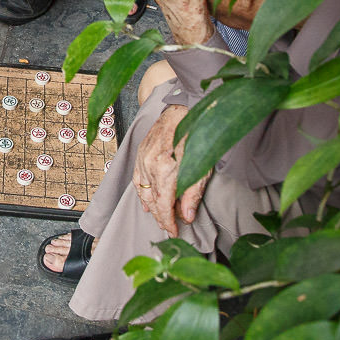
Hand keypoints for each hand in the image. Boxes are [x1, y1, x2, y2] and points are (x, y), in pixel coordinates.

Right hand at [132, 104, 212, 233]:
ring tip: (161, 217)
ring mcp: (143, 158)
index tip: (174, 231)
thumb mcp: (202, 166)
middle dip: (161, 217)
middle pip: (153, 201)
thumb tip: (186, 216)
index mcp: (166, 170)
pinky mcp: (141, 153)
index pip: (163, 206)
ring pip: (143, 192)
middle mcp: (150, 166)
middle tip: (170, 227)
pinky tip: (147, 202)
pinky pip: (137, 179)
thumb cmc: (197, 134)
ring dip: (152, 207)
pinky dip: (141, 193)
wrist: (183, 107)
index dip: (168, 222)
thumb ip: (193, 193)